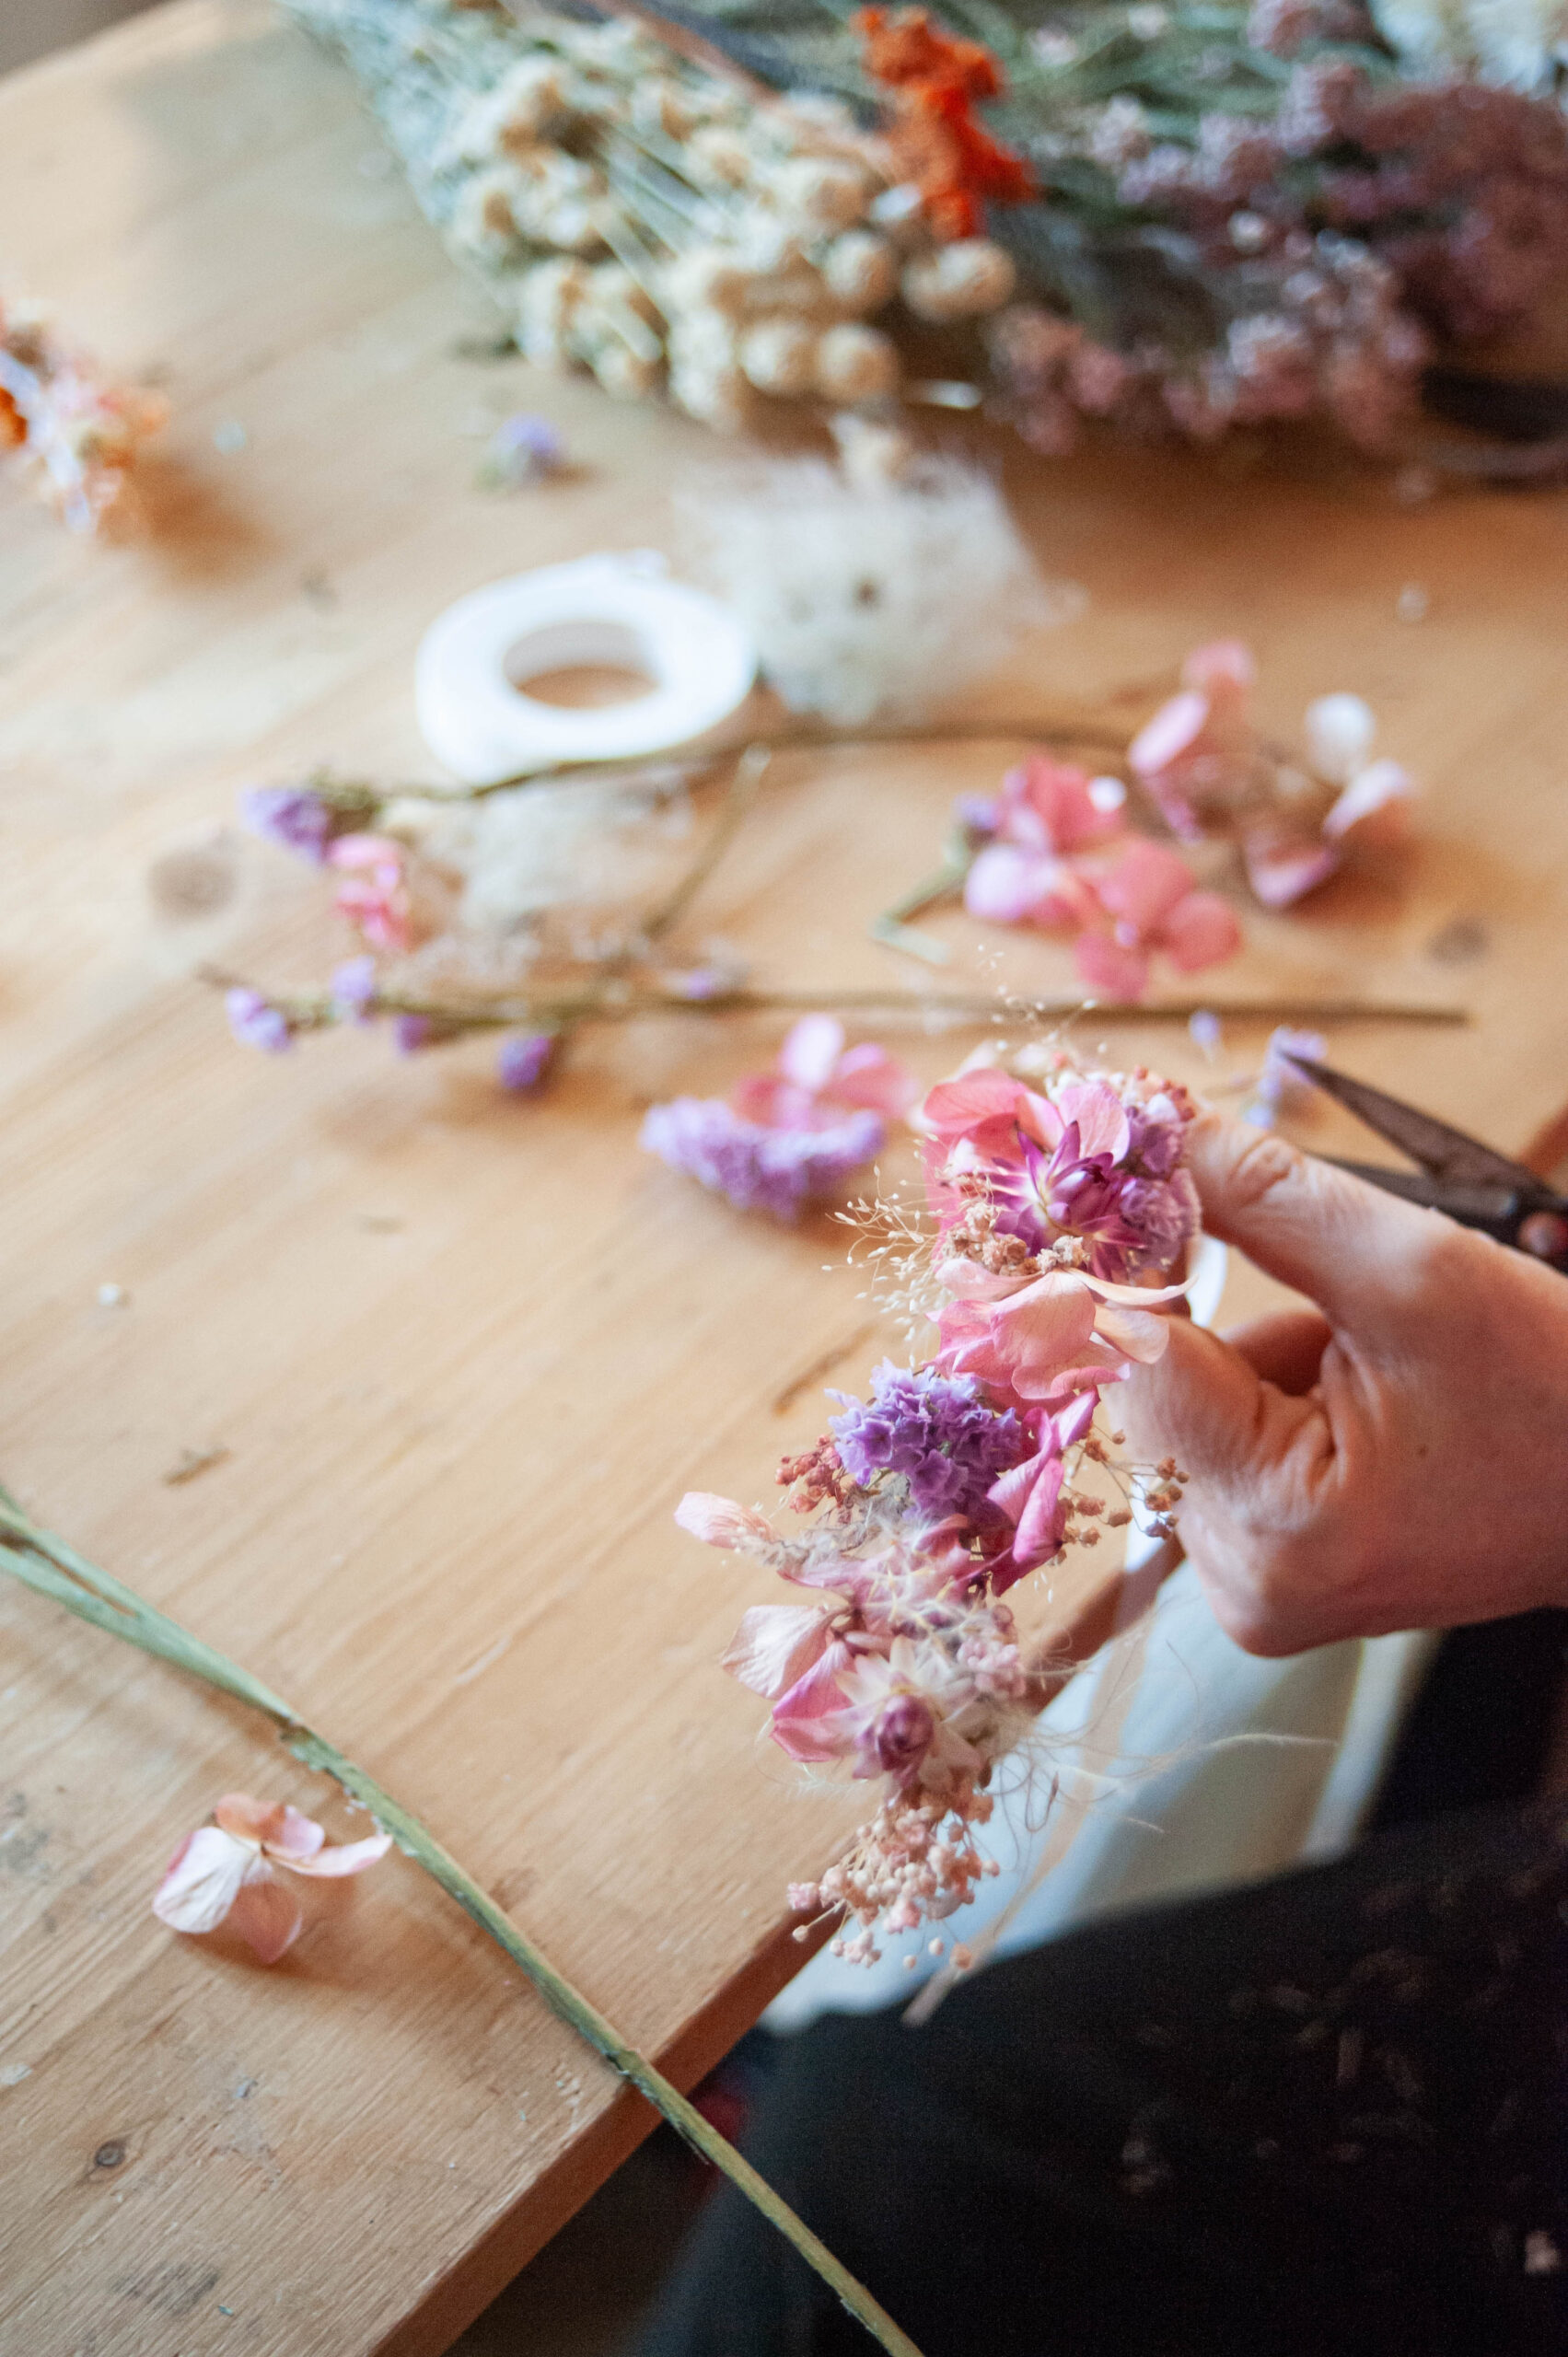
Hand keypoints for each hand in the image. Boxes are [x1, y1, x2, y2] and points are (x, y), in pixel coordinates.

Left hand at [1119, 1110, 1567, 1654]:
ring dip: (1249, 1344)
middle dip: (1200, 1301)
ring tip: (1368, 1355)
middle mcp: (1244, 1578)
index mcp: (1276, 1524)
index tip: (1134, 1160)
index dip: (1123, 1250)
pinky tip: (1359, 1389)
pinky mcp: (1272, 1569)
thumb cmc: (1561, 1395)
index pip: (1132, 1359)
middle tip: (1264, 1240)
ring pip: (1183, 1409)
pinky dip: (1269, 1387)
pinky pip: (1222, 1442)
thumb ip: (1264, 1198)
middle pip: (1146, 1390)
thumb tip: (1150, 1130)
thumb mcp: (1417, 1271)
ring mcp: (1255, 1584)